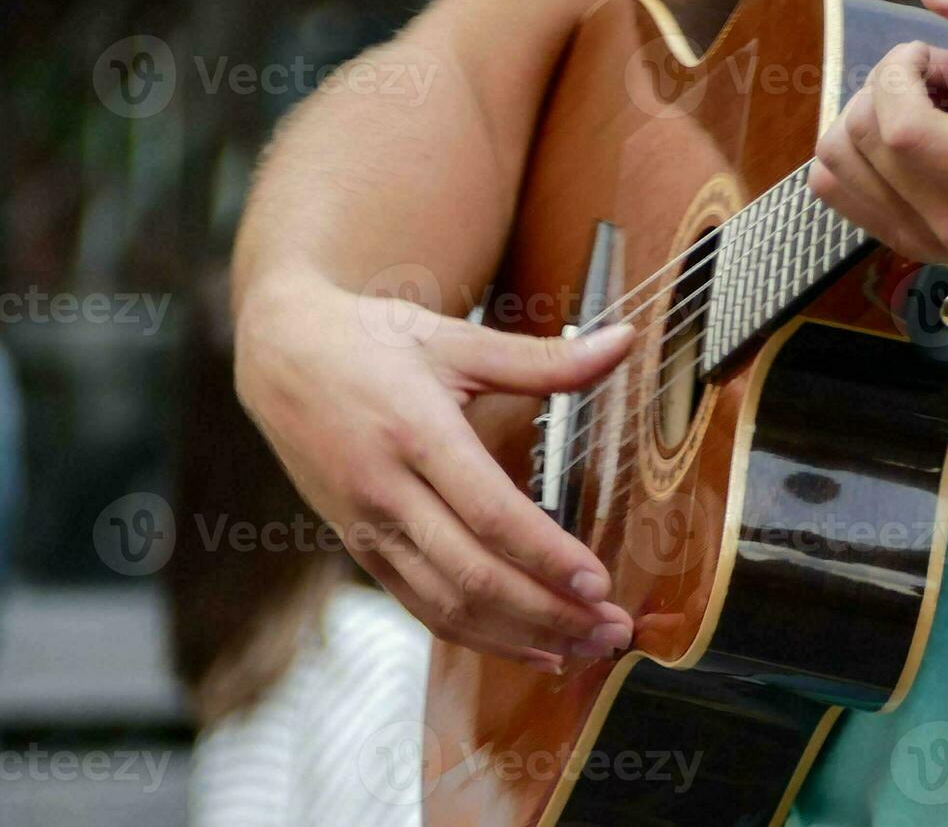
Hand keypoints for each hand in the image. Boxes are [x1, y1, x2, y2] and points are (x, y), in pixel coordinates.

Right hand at [234, 270, 636, 673]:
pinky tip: (533, 648)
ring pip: (447, 605)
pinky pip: (421, 607)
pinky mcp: (358, 547)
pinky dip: (479, 637)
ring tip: (588, 647)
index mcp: (416, 433)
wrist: (280, 353)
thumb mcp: (457, 339)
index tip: (601, 584)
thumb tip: (627, 339)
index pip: (491, 514)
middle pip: (474, 575)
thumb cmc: (375, 339)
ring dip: (522, 636)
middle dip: (550, 613)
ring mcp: (367, 526)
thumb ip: (547, 358)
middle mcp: (386, 490)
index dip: (548, 557)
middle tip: (614, 630)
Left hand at [809, 0, 947, 300]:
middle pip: (859, 141)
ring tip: (914, 111)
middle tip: (934, 81)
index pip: (899, 126)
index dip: (900, 70)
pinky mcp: (919, 253)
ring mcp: (931, 246)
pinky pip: (845, 198)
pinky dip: (857, 158)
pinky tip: (902, 143)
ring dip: (863, 121)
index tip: (935, 56)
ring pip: (836, 170)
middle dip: (884, 88)